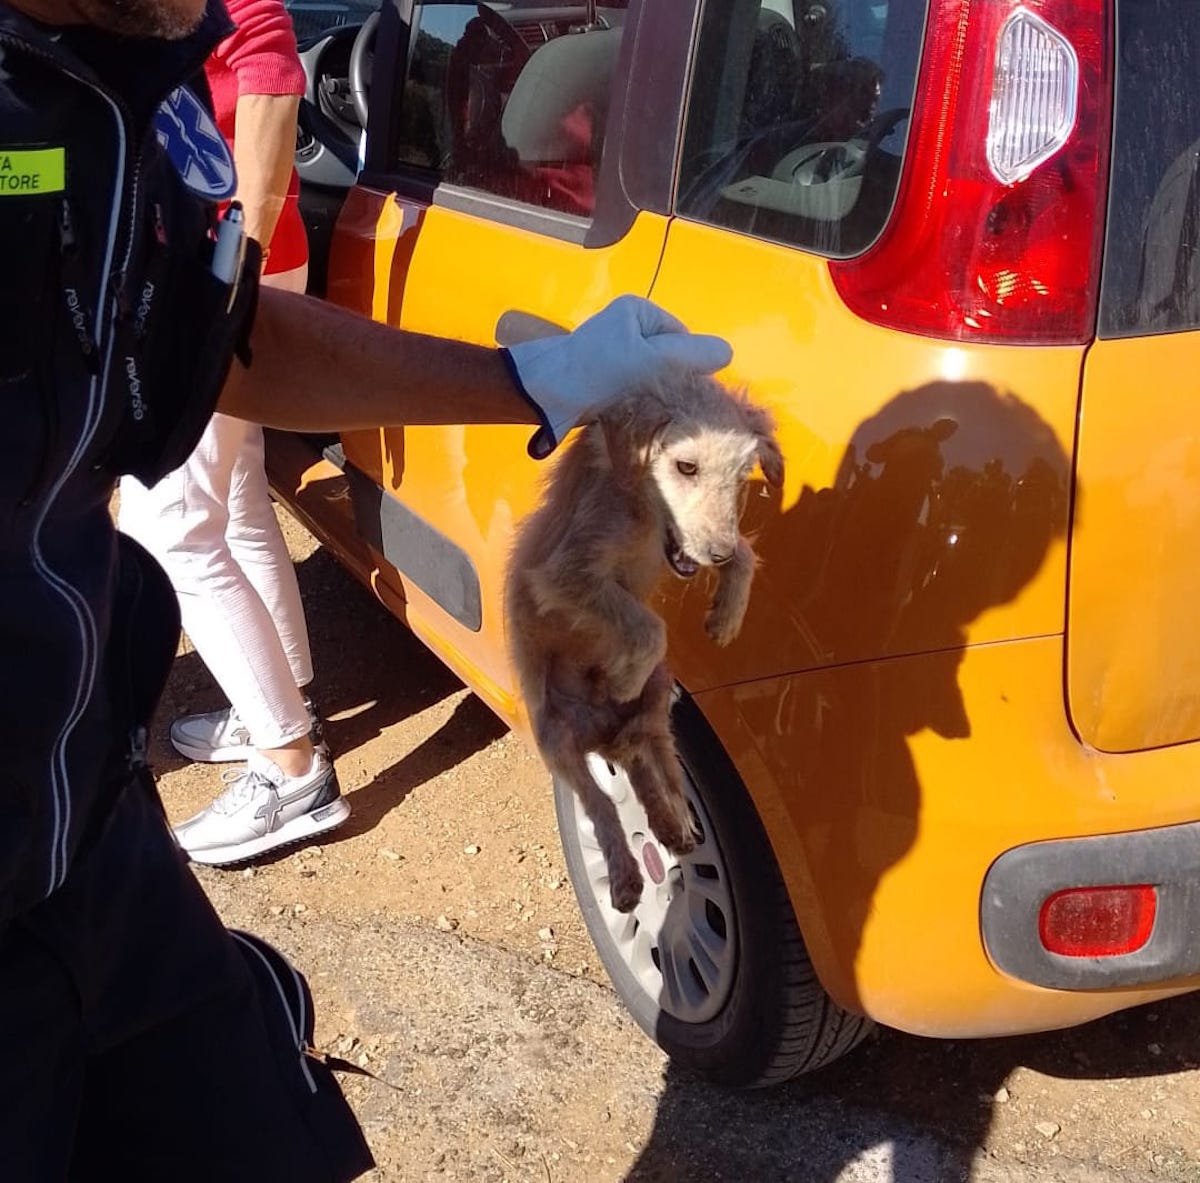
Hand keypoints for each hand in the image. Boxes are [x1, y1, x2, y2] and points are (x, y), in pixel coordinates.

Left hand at [502, 295, 732, 458]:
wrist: (544, 395)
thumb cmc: (597, 372)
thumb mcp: (652, 361)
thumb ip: (692, 356)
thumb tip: (727, 351)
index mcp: (638, 310)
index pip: (682, 340)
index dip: (685, 366)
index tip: (672, 387)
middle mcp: (625, 326)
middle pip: (667, 359)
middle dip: (666, 381)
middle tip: (654, 399)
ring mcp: (612, 351)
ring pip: (650, 376)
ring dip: (649, 394)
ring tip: (637, 406)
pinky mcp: (601, 376)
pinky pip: (632, 387)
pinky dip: (632, 401)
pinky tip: (625, 411)